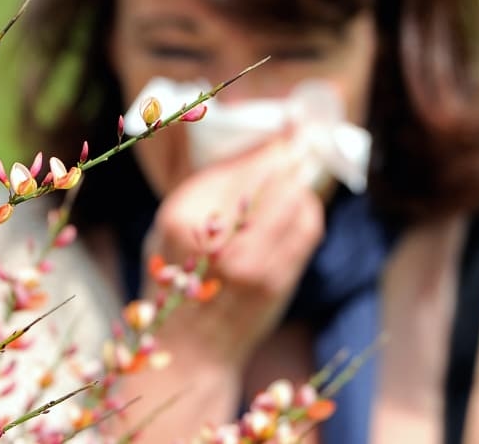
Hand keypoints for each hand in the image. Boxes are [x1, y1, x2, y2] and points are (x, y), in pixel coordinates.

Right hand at [144, 133, 324, 370]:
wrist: (189, 348)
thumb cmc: (177, 280)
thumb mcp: (170, 227)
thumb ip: (206, 190)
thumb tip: (258, 146)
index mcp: (181, 217)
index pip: (239, 165)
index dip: (269, 145)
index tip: (288, 130)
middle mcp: (216, 238)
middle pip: (272, 176)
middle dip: (290, 157)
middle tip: (301, 142)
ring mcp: (250, 262)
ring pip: (296, 197)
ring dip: (300, 184)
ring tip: (296, 180)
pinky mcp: (277, 280)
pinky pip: (308, 227)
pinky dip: (308, 211)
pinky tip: (300, 209)